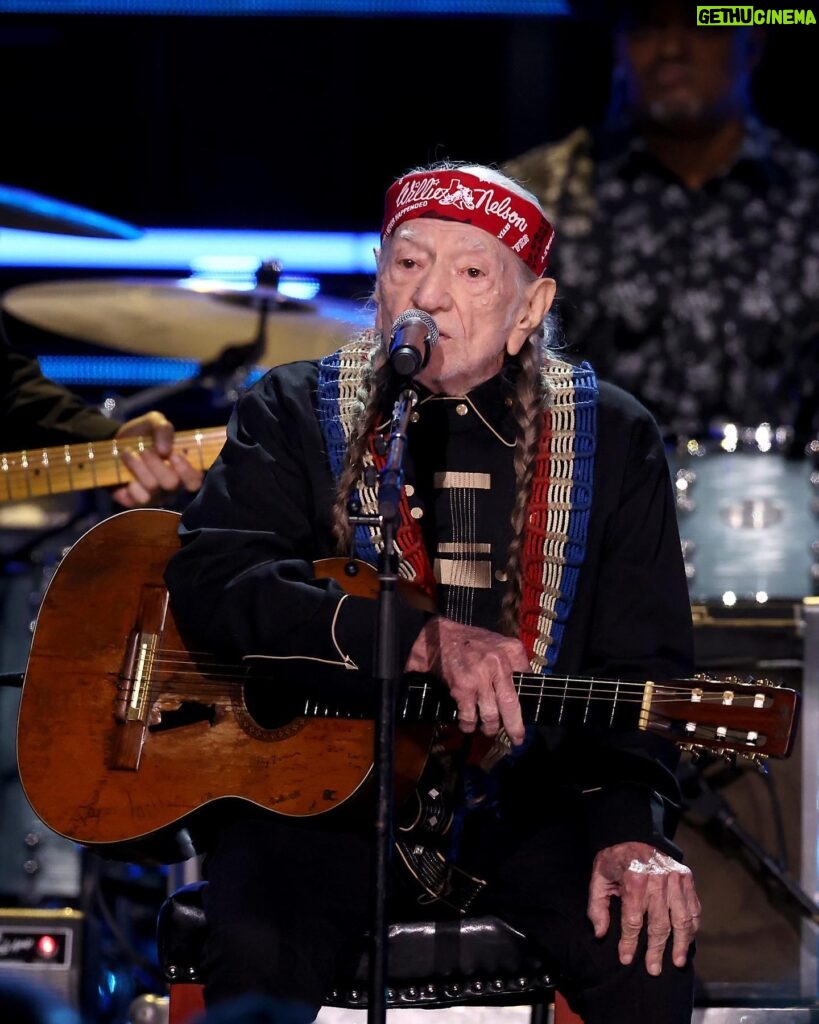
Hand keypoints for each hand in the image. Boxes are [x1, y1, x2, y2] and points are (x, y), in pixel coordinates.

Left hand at [112, 411, 203, 506]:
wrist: (115, 442)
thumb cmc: (143, 434)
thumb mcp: (154, 421)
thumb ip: (164, 429)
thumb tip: (165, 450)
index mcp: (183, 470)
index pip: (195, 481)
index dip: (187, 471)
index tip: (173, 455)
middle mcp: (172, 487)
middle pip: (171, 484)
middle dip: (155, 464)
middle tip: (144, 450)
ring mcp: (155, 496)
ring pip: (151, 489)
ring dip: (137, 468)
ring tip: (127, 453)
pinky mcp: (136, 502)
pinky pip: (134, 499)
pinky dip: (126, 484)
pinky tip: (123, 472)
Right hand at [404, 616, 527, 744]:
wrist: (438, 635)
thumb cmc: (470, 640)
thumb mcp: (498, 641)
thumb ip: (513, 659)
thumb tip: (525, 681)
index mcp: (510, 650)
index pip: (527, 678)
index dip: (528, 697)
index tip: (527, 711)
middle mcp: (498, 664)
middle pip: (511, 705)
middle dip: (515, 727)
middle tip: (517, 739)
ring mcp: (480, 678)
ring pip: (490, 716)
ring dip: (489, 728)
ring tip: (487, 730)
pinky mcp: (462, 688)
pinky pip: (469, 716)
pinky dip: (468, 725)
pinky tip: (467, 726)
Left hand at [587, 841, 699, 975]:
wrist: (633, 834)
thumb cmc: (615, 860)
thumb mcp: (598, 878)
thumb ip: (597, 905)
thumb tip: (600, 933)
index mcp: (634, 879)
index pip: (633, 920)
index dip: (629, 942)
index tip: (625, 958)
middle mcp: (658, 879)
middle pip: (659, 923)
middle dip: (655, 949)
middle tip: (653, 969)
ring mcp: (675, 878)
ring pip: (682, 918)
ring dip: (680, 943)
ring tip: (676, 961)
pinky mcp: (686, 877)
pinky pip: (693, 907)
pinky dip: (692, 926)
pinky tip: (688, 941)